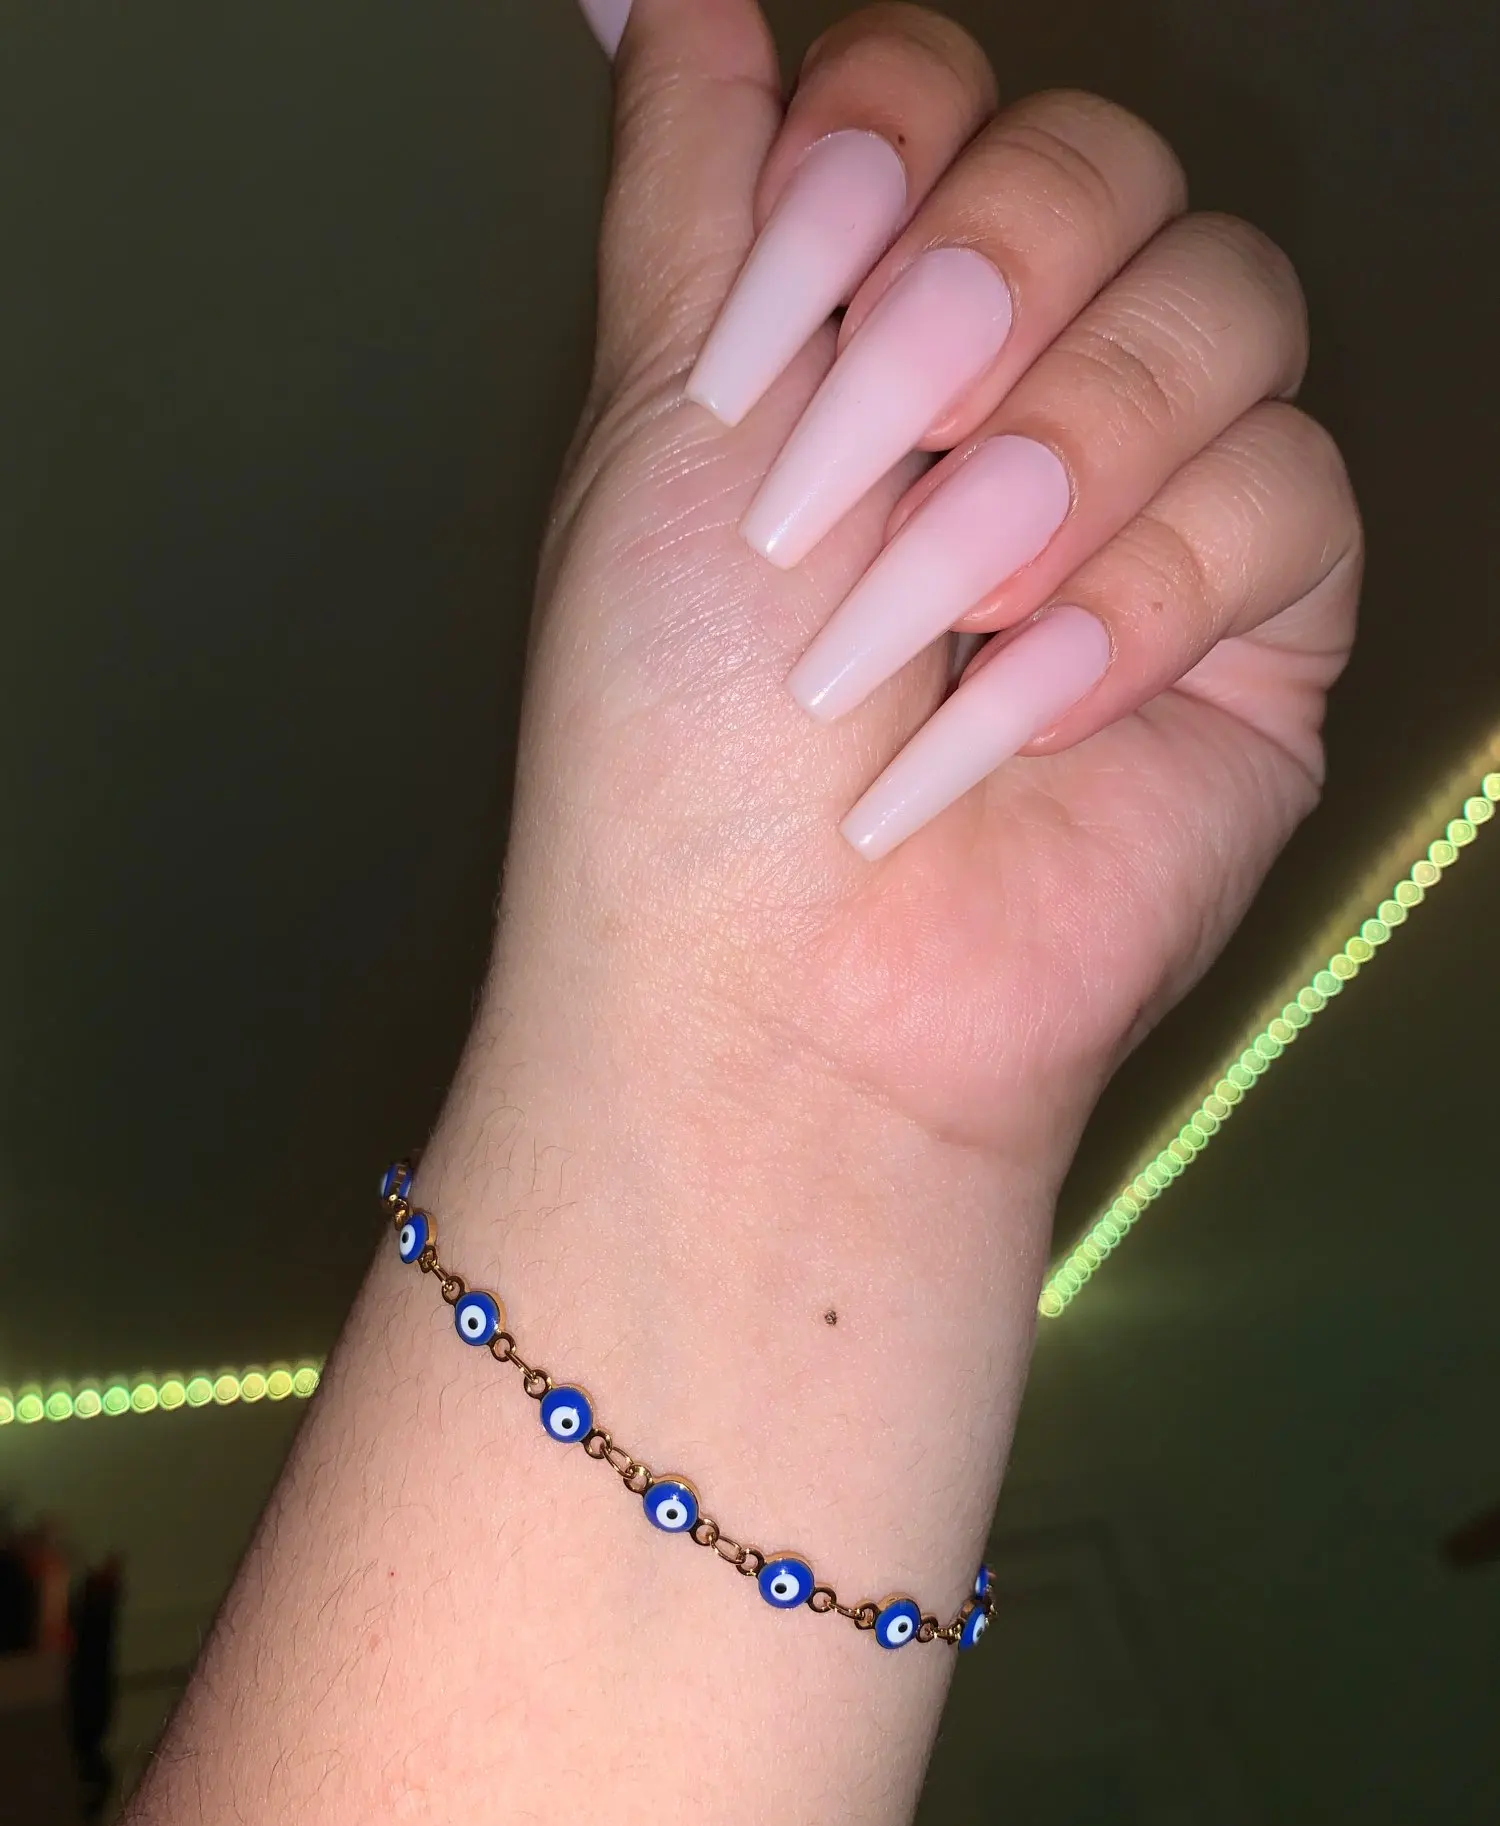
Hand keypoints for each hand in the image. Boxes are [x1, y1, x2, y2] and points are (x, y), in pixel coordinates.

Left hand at [506, 0, 1359, 1177]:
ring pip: (1227, 311)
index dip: (895, 140)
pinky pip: (1292, 498)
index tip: (804, 279)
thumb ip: (689, 188)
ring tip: (943, 611)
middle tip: (875, 451)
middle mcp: (1020, 389)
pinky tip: (1037, 703)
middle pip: (1111, 168)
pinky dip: (1150, 597)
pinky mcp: (1261, 628)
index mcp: (868, 326)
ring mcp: (1152, 503)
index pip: (955, 97)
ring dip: (1064, 457)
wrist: (781, 985)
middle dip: (980, 301)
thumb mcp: (657, 423)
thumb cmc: (684, 741)